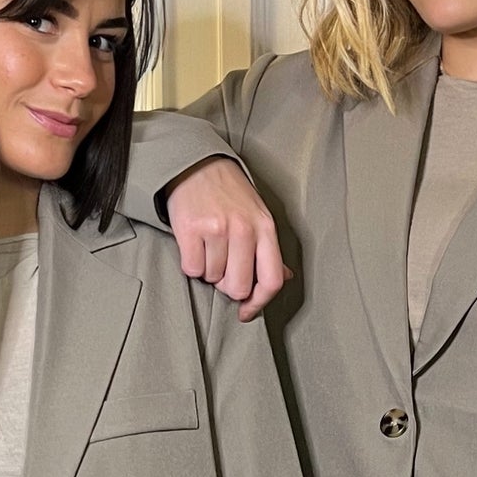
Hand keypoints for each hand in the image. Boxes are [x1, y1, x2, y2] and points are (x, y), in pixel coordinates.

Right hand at [164, 158, 290, 318]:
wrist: (197, 165)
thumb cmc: (229, 193)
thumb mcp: (258, 215)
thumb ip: (269, 249)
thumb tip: (284, 276)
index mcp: (265, 228)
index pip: (271, 280)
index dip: (258, 303)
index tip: (246, 312)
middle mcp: (244, 229)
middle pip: (238, 287)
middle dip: (228, 285)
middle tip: (222, 268)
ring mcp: (218, 229)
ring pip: (212, 279)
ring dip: (208, 270)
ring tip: (208, 248)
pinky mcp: (192, 229)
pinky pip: (192, 269)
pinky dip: (191, 263)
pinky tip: (195, 245)